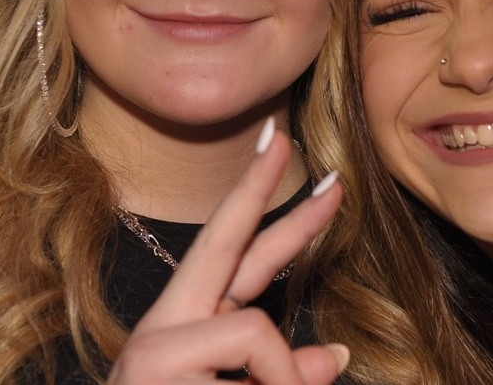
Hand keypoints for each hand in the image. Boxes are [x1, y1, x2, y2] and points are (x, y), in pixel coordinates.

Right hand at [107, 119, 345, 383]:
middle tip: (289, 133)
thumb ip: (283, 373)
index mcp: (189, 329)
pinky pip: (250, 377)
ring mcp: (156, 349)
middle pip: (225, 238)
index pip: (236, 250)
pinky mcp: (158, 368)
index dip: (261, 195)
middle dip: (261, 184)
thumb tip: (335, 355)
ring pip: (254, 330)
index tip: (283, 141)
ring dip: (280, 380)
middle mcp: (167, 326)